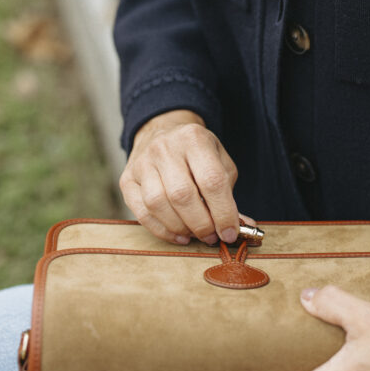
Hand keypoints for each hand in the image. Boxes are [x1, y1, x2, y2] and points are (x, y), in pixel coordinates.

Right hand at [119, 109, 244, 245]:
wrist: (162, 133)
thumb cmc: (196, 154)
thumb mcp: (219, 163)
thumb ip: (229, 195)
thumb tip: (242, 227)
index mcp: (194, 138)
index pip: (212, 180)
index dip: (223, 212)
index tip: (230, 233)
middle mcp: (165, 147)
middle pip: (182, 194)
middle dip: (201, 224)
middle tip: (212, 236)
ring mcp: (142, 163)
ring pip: (158, 204)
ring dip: (181, 228)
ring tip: (196, 234)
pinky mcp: (127, 179)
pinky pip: (142, 213)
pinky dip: (162, 230)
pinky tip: (179, 235)